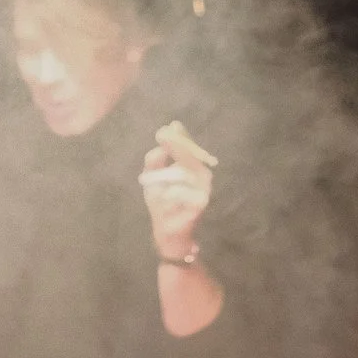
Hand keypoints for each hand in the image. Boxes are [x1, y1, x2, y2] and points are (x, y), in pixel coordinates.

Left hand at [139, 120, 216, 261]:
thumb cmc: (162, 202)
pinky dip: (168, 195)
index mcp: (194, 168)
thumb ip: (154, 161)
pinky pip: (179, 192)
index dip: (181, 136)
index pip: (190, 148)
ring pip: (182, 174)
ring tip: (158, 189)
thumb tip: (159, 147)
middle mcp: (203, 177)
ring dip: (166, 179)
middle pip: (189, 156)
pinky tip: (165, 200)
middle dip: (176, 146)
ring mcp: (204, 190)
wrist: (168, 231)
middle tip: (163, 136)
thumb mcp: (154, 179)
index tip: (171, 125)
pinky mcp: (200, 204)